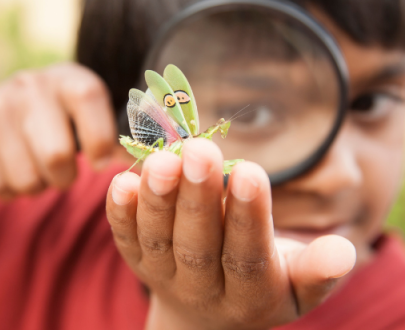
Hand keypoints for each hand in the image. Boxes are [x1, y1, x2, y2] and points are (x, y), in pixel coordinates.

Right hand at [0, 63, 116, 196]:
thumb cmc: (47, 122)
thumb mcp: (79, 115)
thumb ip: (113, 135)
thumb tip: (150, 161)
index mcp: (66, 78)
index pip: (89, 95)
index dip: (100, 136)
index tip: (101, 162)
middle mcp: (30, 85)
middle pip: (56, 154)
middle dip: (64, 177)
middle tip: (62, 173)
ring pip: (27, 179)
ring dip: (37, 186)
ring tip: (33, 167)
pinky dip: (9, 190)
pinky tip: (8, 168)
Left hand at [106, 138, 355, 329]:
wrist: (208, 314)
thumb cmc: (262, 284)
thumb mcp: (297, 285)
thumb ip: (317, 270)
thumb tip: (343, 252)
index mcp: (249, 294)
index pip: (247, 255)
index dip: (247, 215)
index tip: (248, 172)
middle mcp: (201, 288)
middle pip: (197, 245)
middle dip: (197, 199)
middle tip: (200, 151)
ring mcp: (163, 275)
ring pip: (157, 240)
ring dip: (157, 200)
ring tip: (162, 159)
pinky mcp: (137, 260)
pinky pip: (125, 238)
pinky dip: (120, 212)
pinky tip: (120, 182)